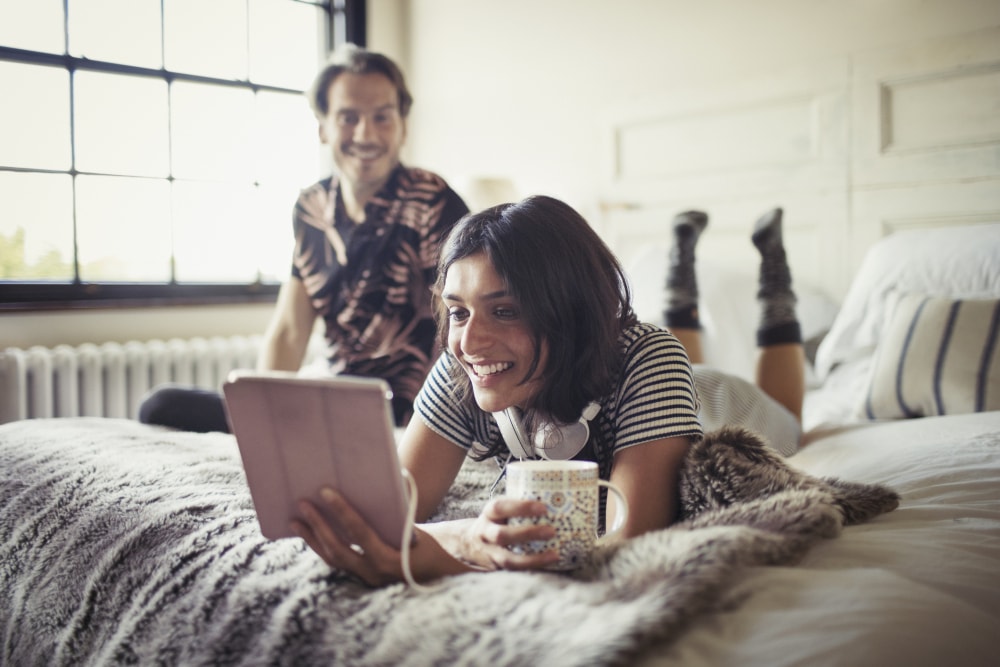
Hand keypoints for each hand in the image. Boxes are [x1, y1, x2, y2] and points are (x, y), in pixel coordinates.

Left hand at [291, 488, 469, 586]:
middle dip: (317, 526)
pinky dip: (322, 547)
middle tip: (302, 504)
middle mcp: (373, 572)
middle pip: (338, 549)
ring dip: (313, 538)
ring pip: (332, 559)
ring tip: (296, 520)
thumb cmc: (427, 545)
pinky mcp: (360, 578)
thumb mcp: (415, 529)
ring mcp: (365, 578)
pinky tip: (309, 533)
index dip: (341, 511)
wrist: (437, 575)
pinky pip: (336, 562)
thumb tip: (377, 484)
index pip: (359, 532)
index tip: (325, 492)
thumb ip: (395, 514)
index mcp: (389, 558)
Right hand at [456, 497, 560, 570]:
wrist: (470, 544)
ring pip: (508, 559)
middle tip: (552, 531)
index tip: (543, 507)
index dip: (521, 507)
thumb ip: (521, 504)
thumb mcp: (502, 509)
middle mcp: (486, 533)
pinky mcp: (497, 568)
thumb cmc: (497, 521)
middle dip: (528, 534)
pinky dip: (532, 569)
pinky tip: (549, 566)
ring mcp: (491, 553)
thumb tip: (562, 492)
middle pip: (502, 535)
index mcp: (490, 513)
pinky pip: (515, 572)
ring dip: (532, 559)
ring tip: (554, 555)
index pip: (500, 507)